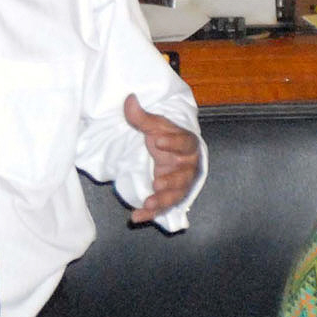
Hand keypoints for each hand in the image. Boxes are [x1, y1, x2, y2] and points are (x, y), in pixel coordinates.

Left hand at [123, 94, 200, 223]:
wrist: (172, 151)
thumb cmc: (166, 136)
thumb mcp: (154, 125)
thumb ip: (142, 117)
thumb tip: (129, 99)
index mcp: (187, 144)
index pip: (185, 142)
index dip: (173, 142)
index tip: (157, 141)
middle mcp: (187, 166)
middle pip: (184, 176)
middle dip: (172, 181)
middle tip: (157, 183)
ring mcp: (180, 184)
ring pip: (176, 195)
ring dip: (162, 201)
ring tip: (148, 204)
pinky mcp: (169, 196)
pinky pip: (162, 208)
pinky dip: (150, 214)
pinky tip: (136, 217)